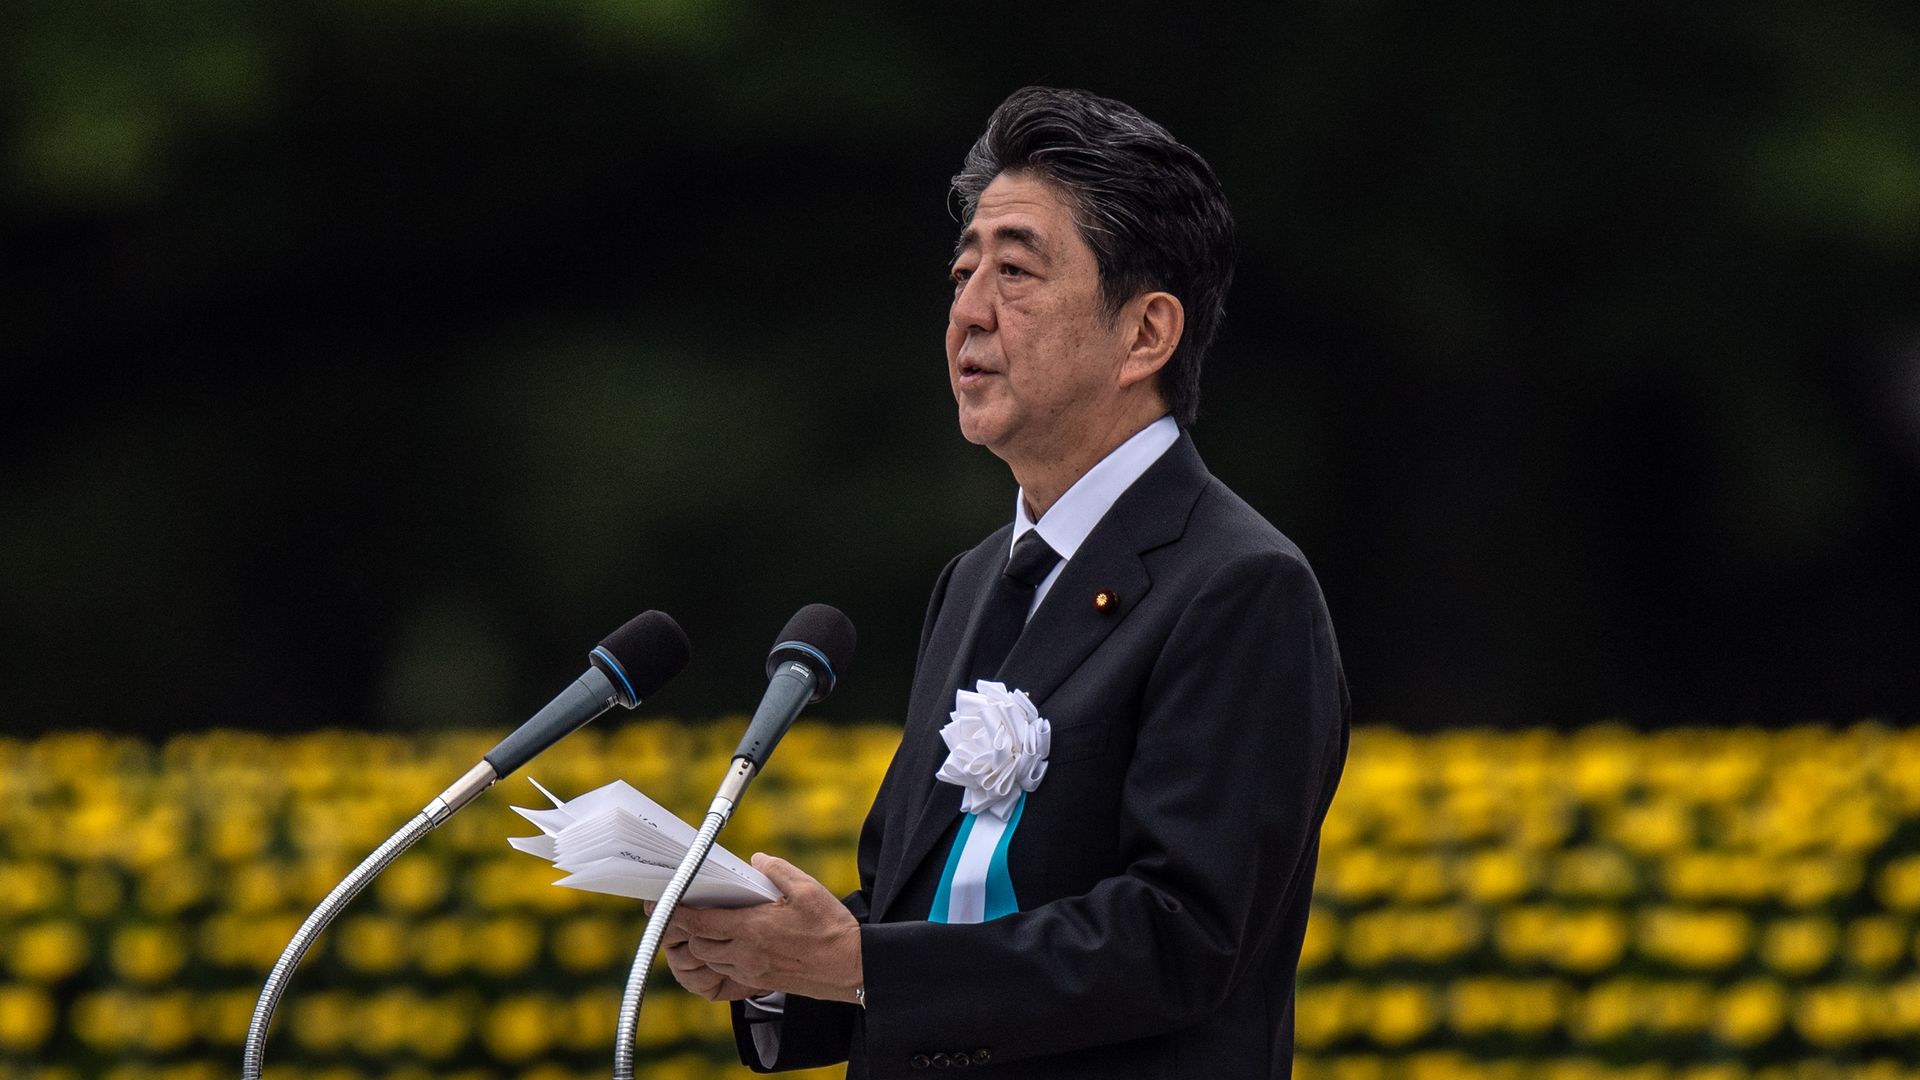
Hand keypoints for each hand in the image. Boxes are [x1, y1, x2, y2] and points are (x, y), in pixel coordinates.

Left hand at [667, 853, 863, 1003]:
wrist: (851, 968)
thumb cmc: (831, 929)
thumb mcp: (806, 889)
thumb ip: (776, 870)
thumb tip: (757, 860)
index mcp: (752, 928)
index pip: (700, 922)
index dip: (678, 913)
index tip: (667, 903)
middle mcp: (746, 952)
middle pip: (698, 944)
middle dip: (689, 929)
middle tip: (691, 911)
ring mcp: (752, 970)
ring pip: (710, 959)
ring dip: (704, 944)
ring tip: (711, 926)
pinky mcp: (760, 981)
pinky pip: (727, 970)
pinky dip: (721, 956)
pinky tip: (734, 942)